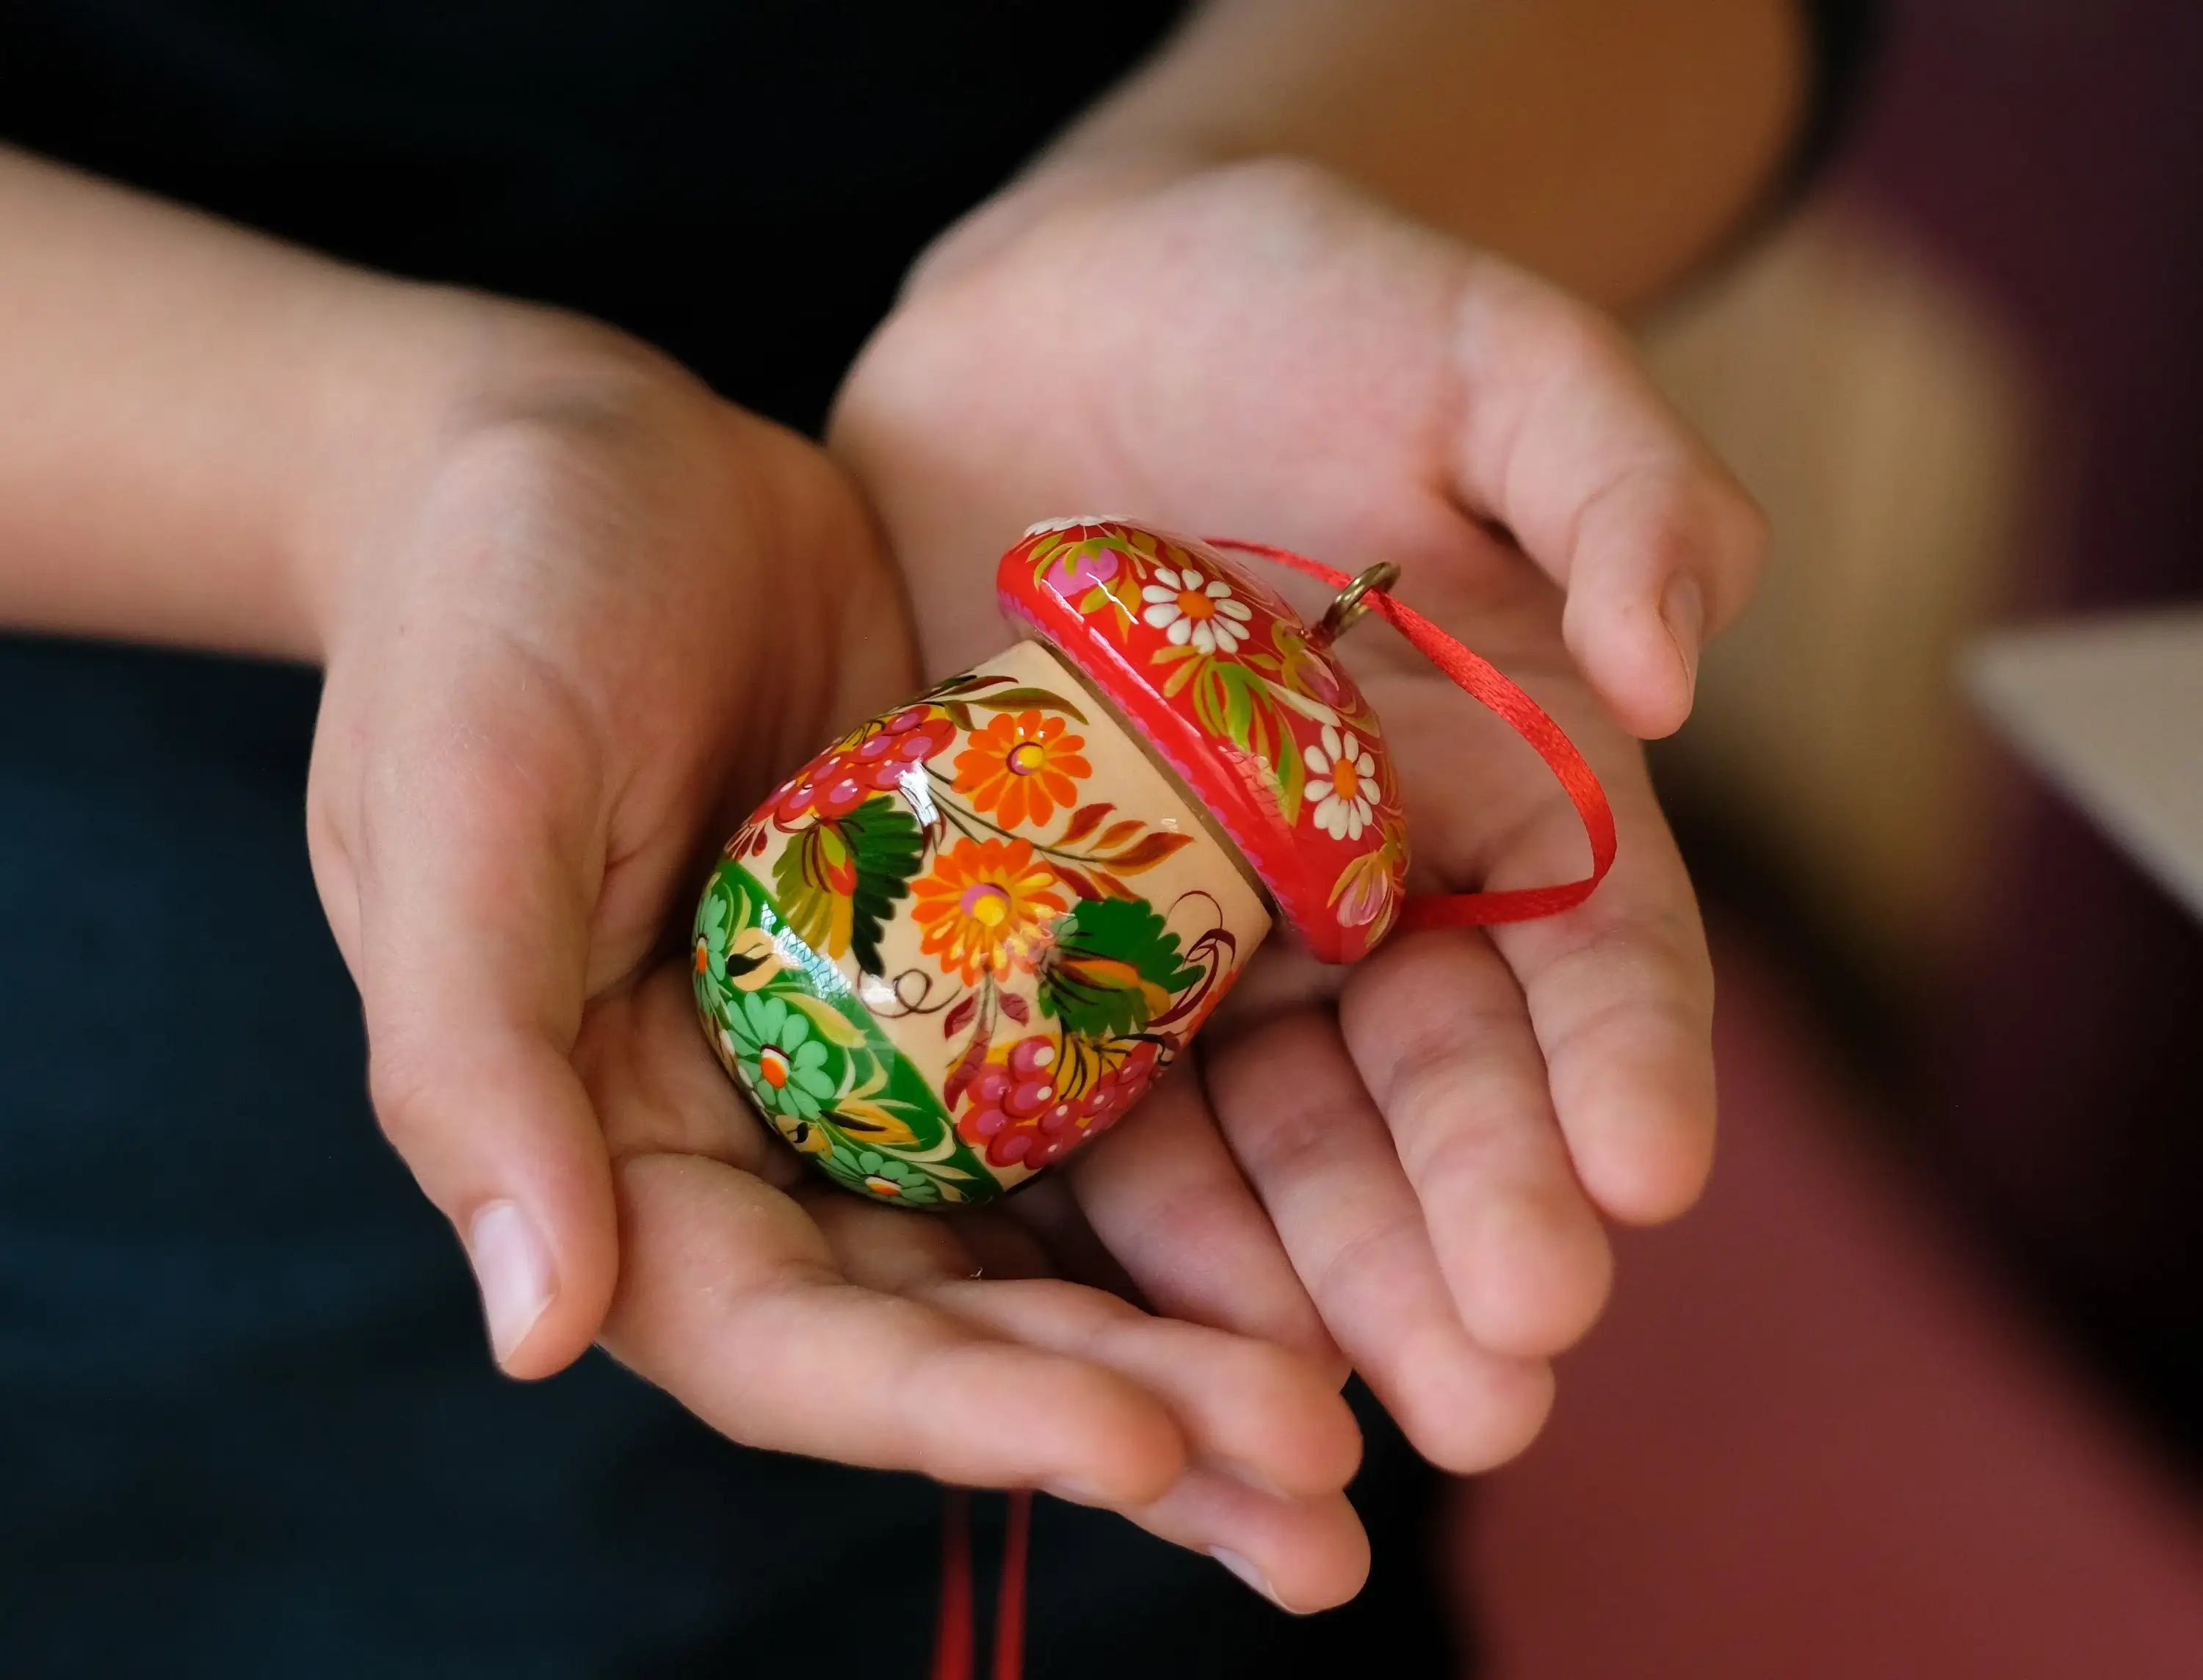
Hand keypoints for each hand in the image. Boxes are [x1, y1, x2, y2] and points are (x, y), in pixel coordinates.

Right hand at [301, 298, 1361, 1597]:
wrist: (584, 455)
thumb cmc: (483, 613)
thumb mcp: (459, 805)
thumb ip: (475, 1061)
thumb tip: (536, 1334)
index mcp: (615, 1149)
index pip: (788, 1337)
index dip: (957, 1411)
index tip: (1140, 1449)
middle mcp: (767, 1135)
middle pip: (954, 1328)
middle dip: (1129, 1417)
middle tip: (1322, 1501)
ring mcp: (892, 1050)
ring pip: (1058, 1240)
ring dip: (1207, 1341)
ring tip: (1367, 1429)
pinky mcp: (992, 952)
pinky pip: (1115, 1082)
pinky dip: (1226, 1170)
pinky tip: (1362, 1227)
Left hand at [833, 158, 1765, 1592]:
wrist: (1063, 316)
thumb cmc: (1302, 309)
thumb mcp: (1486, 349)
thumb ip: (1616, 480)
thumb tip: (1681, 664)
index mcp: (1511, 782)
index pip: (1598, 951)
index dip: (1624, 1067)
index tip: (1642, 1180)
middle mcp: (1367, 891)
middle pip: (1434, 1090)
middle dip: (1466, 1232)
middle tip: (1492, 1382)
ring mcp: (1202, 929)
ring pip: (1269, 1136)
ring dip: (1303, 1283)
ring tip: (1319, 1421)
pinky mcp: (1046, 935)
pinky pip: (1082, 1089)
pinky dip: (1117, 1212)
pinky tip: (1138, 1327)